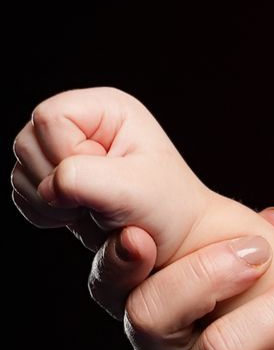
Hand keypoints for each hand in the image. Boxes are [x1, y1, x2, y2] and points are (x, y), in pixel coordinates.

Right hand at [11, 87, 221, 262]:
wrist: (176, 242)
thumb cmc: (167, 210)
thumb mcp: (132, 190)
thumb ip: (82, 179)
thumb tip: (49, 187)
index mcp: (104, 108)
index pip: (49, 119)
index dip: (65, 157)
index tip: (103, 184)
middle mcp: (80, 123)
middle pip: (27, 143)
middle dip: (55, 183)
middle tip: (98, 204)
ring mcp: (62, 151)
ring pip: (21, 170)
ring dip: (49, 202)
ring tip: (93, 212)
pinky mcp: (53, 179)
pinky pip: (22, 193)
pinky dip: (44, 213)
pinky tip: (78, 217)